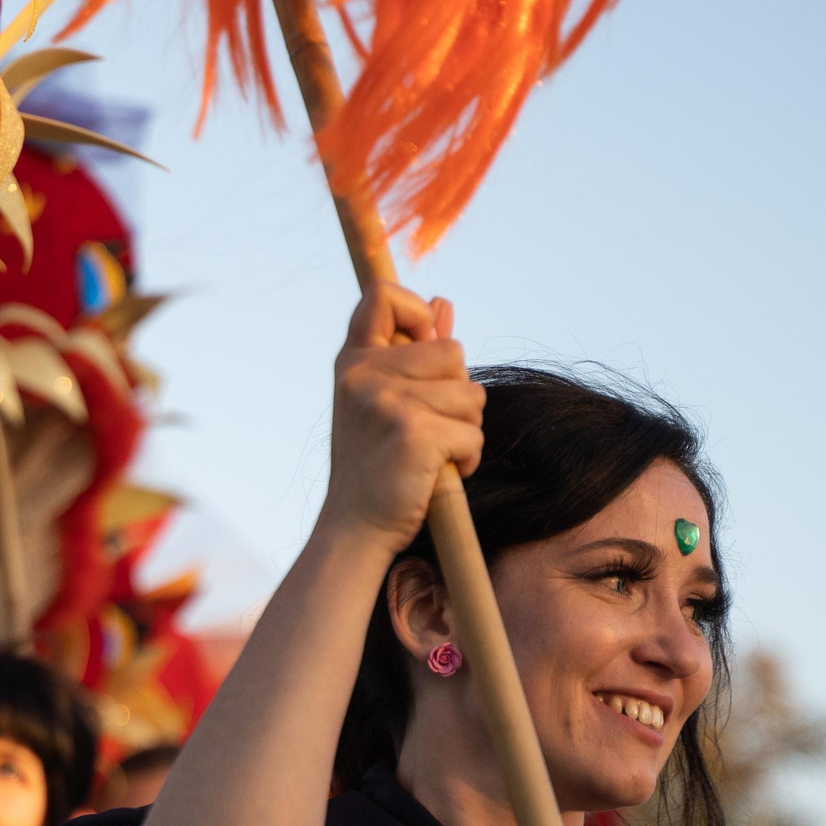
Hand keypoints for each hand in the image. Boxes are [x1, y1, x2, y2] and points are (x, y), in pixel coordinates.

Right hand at [320, 284, 483, 554]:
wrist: (355, 530)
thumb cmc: (374, 468)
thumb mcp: (382, 402)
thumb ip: (411, 354)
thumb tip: (444, 303)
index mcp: (352, 361)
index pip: (383, 295)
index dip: (416, 312)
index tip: (421, 346)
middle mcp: (363, 373)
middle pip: (452, 352)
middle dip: (455, 394)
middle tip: (423, 430)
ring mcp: (387, 401)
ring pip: (471, 395)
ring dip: (465, 430)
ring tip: (430, 455)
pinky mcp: (415, 432)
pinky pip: (472, 433)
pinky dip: (466, 458)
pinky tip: (436, 474)